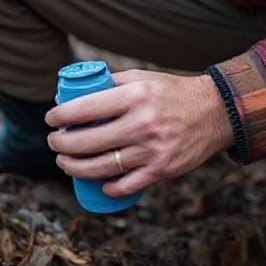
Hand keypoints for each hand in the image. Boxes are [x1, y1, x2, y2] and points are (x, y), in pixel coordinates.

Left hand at [45, 70, 232, 196]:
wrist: (215, 112)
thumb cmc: (171, 92)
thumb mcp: (141, 78)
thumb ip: (110, 84)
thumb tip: (72, 95)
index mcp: (135, 97)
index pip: (86, 108)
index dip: (61, 115)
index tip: (51, 118)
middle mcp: (143, 124)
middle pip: (88, 142)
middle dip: (62, 144)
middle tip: (54, 141)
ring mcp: (153, 150)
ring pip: (102, 167)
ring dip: (75, 167)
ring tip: (64, 162)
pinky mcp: (162, 170)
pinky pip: (127, 184)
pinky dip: (108, 186)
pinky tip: (98, 182)